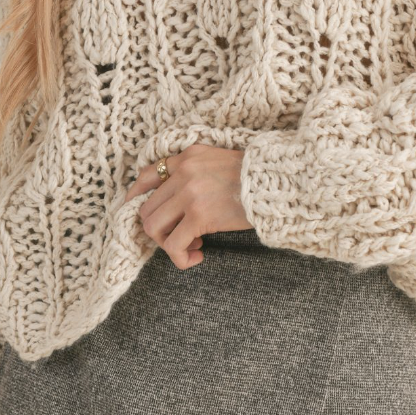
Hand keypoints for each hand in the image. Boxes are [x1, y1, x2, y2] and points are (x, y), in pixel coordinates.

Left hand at [123, 142, 251, 268]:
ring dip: (167, 244)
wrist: (279, 182)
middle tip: (179, 238)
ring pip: (153, 227)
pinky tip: (198, 255)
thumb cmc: (256, 178)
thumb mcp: (220, 161)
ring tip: (190, 247)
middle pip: (146, 208)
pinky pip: (173, 244)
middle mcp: (183, 172)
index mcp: (188, 157)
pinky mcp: (199, 216)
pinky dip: (181, 257)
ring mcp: (189, 193)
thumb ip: (196, 172)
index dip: (136, 198)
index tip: (141, 215)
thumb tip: (177, 201)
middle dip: (158, 230)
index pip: (147, 175)